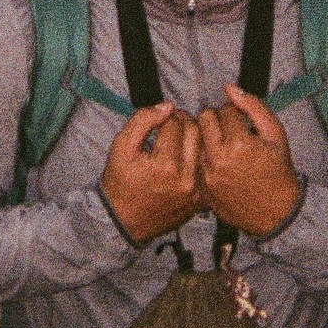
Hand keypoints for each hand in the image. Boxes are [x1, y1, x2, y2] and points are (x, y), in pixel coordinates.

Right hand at [102, 102, 205, 241]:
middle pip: (195, 132)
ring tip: (180, 137)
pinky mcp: (200, 199)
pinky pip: (205, 168)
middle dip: (183, 121)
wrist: (124, 221)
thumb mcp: (121, 147)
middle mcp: (185, 178)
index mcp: (165, 164)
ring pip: (204, 148)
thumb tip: (167, 106)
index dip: (166, 116)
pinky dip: (198, 157)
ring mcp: (196, 191)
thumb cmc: (121, 182)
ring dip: (194, 137)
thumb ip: (142, 120)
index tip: (160, 119)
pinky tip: (186, 157)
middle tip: (172, 122)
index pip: (175, 123)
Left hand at [197, 84, 301, 237]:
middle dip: (217, 119)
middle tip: (231, 130)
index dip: (236, 113)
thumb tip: (230, 88)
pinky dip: (205, 157)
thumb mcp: (275, 134)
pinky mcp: (202, 187)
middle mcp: (219, 158)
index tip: (242, 122)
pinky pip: (195, 160)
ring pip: (197, 139)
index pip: (225, 110)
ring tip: (225, 146)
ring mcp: (208, 174)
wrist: (276, 213)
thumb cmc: (278, 172)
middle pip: (205, 119)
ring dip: (209, 137)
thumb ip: (253, 107)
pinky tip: (220, 163)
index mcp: (239, 143)